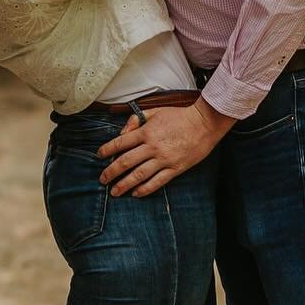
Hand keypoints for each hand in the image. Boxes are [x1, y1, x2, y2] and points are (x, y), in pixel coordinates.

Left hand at [97, 102, 231, 196]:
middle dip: (111, 172)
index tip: (99, 156)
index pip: (120, 143)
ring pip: (139, 175)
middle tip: (103, 179)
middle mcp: (152, 147)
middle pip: (126, 162)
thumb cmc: (180, 116)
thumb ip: (136, 120)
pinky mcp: (175, 169)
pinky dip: (145, 189)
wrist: (204, 123)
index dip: (107, 150)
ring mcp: (164, 159)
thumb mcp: (155, 111)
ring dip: (124, 185)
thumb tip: (123, 132)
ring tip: (115, 191)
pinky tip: (136, 193)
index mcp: (146, 131)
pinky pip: (157, 182)